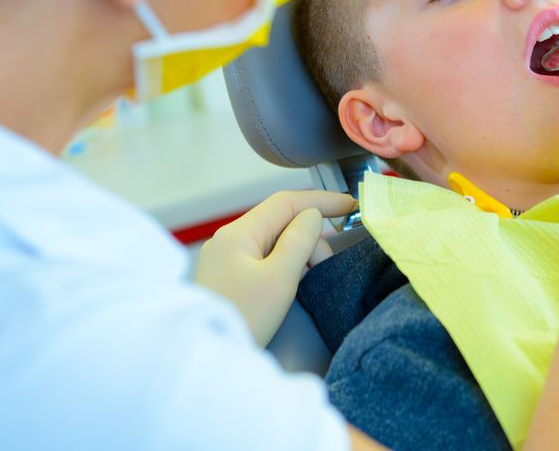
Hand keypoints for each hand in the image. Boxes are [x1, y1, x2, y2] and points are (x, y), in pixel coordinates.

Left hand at [195, 190, 356, 345]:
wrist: (209, 358)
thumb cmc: (244, 318)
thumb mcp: (279, 279)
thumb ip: (299, 241)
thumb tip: (312, 216)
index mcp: (238, 234)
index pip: (285, 203)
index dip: (320, 200)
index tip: (350, 205)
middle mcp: (229, 239)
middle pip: (280, 222)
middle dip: (310, 237)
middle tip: (326, 265)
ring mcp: (227, 258)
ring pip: (274, 241)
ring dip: (300, 252)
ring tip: (312, 276)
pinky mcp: (229, 276)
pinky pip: (265, 257)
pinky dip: (287, 263)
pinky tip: (297, 279)